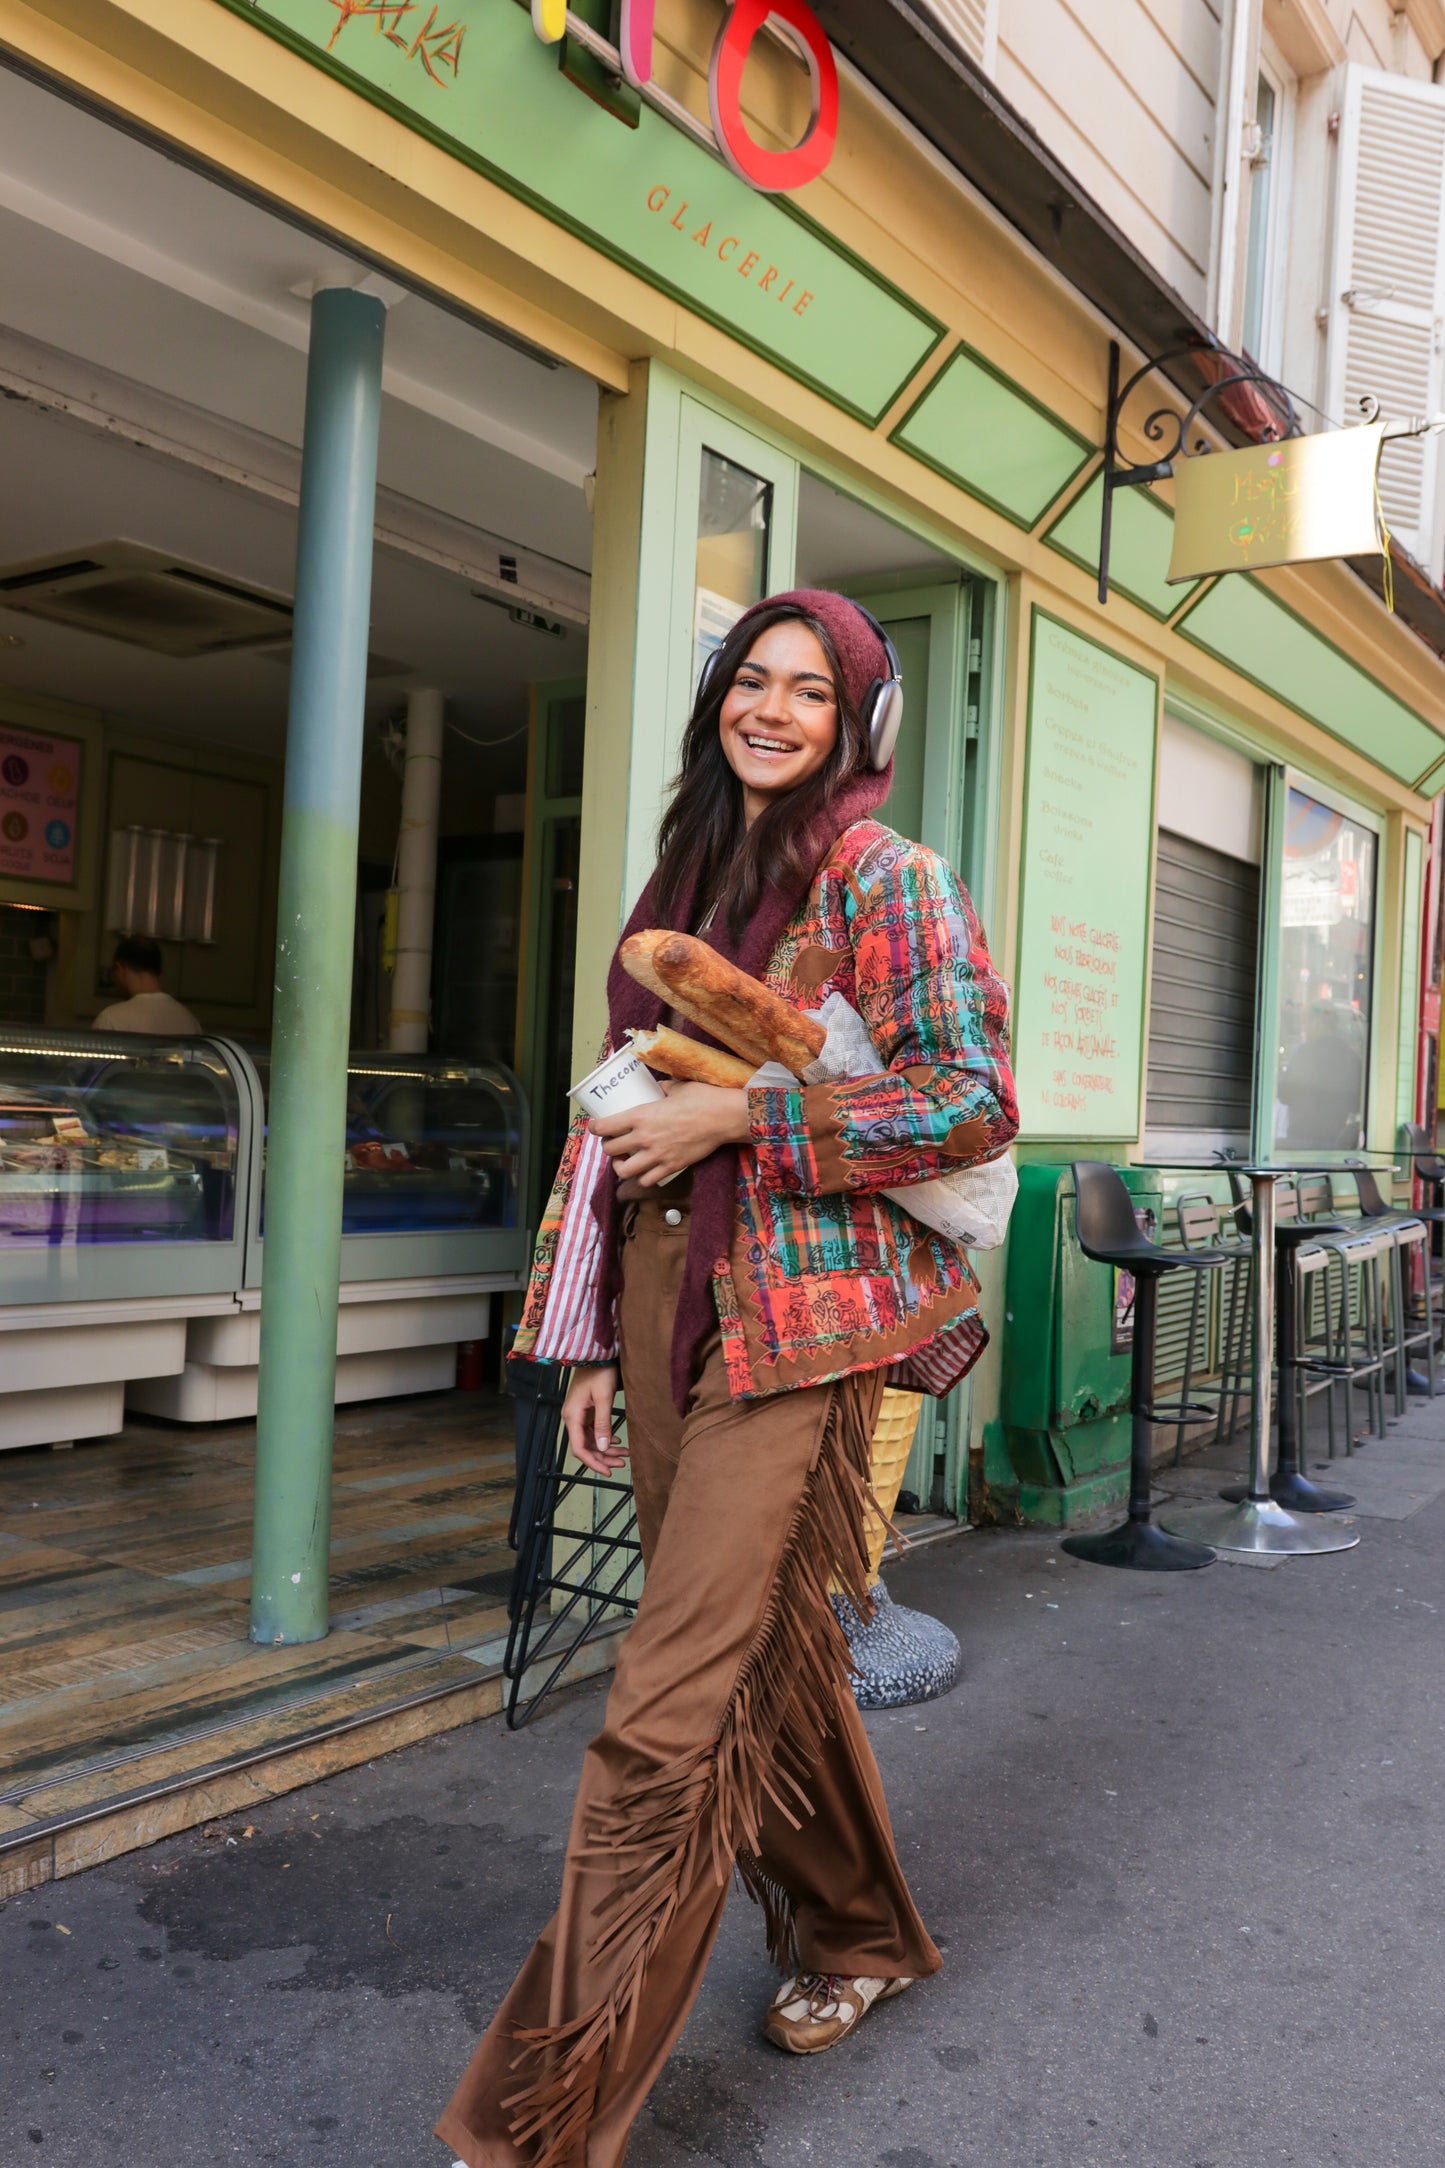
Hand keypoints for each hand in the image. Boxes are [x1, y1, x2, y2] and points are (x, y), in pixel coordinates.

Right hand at [563, 1364, 625, 1473]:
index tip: (608, 1471)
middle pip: (586, 1446)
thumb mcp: (604, 1398)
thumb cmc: (600, 1371)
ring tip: (624, 1454)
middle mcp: (572, 1417)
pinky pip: (593, 1430)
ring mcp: (578, 1414)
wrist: (598, 1354)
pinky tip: (616, 1441)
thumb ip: (603, 1424)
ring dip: (606, 1449)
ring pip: (591, 1440)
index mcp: (572, 1416)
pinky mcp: (585, 1410)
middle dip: (603, 1457)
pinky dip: (605, 1438)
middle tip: (622, 1463)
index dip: (593, 1463)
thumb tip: (604, 1448)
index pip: (579, 1448)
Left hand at [590, 1082, 750, 1186]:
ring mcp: (656, 1155)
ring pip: (624, 1171)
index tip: (596, 1126)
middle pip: (610, 1150)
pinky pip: (647, 1181)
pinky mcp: (670, 1167)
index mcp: (641, 1115)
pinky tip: (644, 1171)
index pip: (605, 1126)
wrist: (723, 1118)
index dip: (595, 1127)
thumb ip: (662, 1089)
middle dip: (607, 1146)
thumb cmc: (702, 1098)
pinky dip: (642, 1178)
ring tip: (624, 1161)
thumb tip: (658, 1087)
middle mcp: (644, 1138)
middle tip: (612, 1141)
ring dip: (620, 1166)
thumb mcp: (676, 1087)